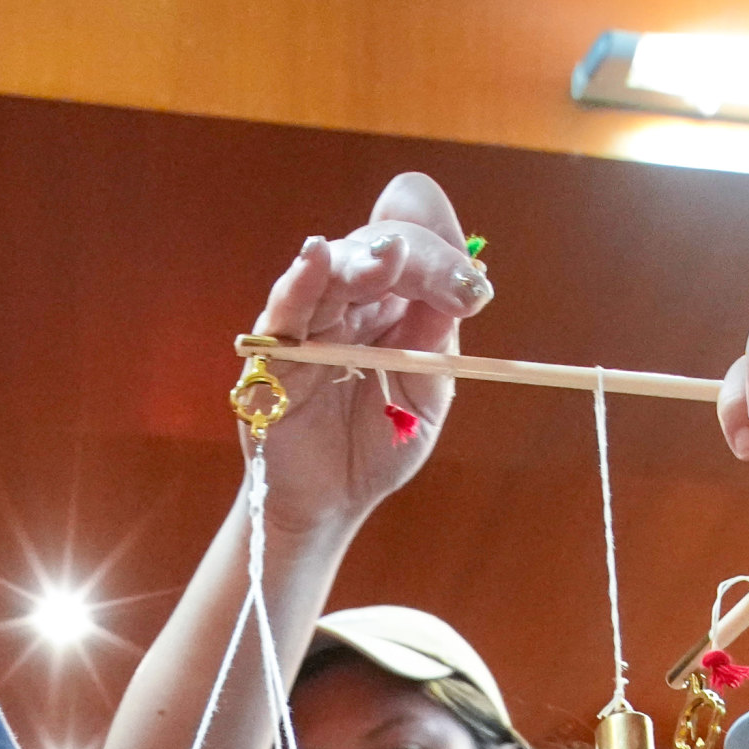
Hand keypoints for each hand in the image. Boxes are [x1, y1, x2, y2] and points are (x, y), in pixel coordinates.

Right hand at [239, 172, 492, 539]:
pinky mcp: (273, 346)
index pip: (419, 251)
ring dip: (367, 258)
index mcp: (396, 304)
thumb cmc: (377, 445)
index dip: (445, 251)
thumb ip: (438, 339)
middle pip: (382, 247)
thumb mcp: (427, 394)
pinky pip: (286, 304)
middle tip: (456, 287)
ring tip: (393, 257)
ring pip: (338, 265)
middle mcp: (354, 300)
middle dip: (423, 257)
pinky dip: (301, 278)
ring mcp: (312, 317)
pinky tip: (316, 256)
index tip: (474, 287)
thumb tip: (465, 280)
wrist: (331, 502)